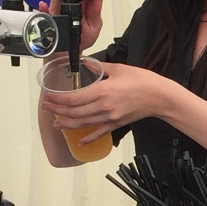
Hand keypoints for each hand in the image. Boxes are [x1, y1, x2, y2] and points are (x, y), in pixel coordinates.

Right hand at [38, 0, 104, 50]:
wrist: (72, 52)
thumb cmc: (83, 39)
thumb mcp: (94, 25)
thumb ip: (95, 10)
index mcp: (82, 5)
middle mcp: (69, 6)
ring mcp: (58, 11)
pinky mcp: (50, 19)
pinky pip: (45, 14)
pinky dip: (44, 9)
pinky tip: (43, 4)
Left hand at [42, 63, 173, 144]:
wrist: (160, 96)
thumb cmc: (142, 81)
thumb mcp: (119, 68)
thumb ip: (99, 67)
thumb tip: (86, 63)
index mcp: (102, 91)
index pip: (73, 98)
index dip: (58, 99)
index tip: (48, 97)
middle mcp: (103, 107)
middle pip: (74, 112)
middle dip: (57, 110)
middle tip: (47, 107)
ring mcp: (109, 118)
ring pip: (83, 124)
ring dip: (67, 124)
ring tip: (56, 122)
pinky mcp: (116, 124)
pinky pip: (99, 133)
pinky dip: (88, 139)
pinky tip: (79, 142)